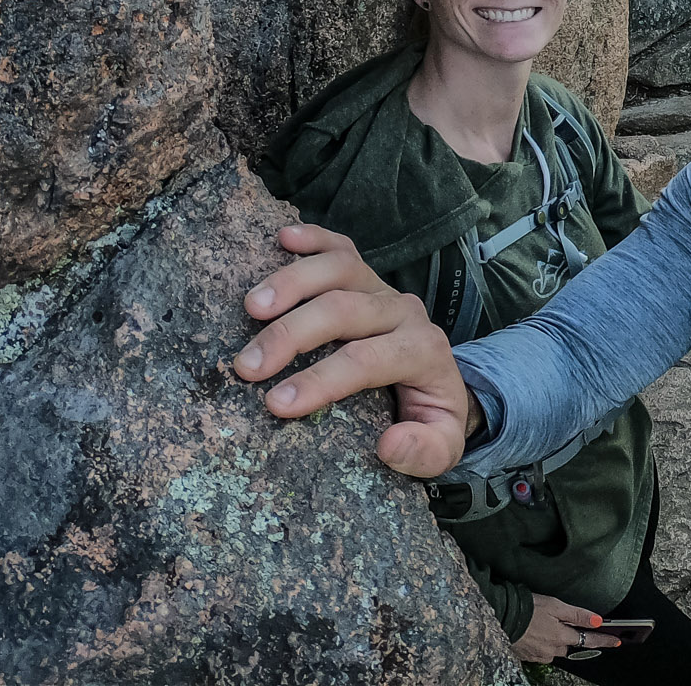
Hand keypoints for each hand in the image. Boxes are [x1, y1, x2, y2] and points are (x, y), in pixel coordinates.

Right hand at [233, 224, 478, 477]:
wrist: (443, 384)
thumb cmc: (430, 417)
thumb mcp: (443, 449)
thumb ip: (425, 453)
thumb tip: (390, 443)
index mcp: (423, 352)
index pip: (368, 359)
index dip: (322, 379)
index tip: (276, 404)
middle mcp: (404, 312)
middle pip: (346, 309)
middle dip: (293, 335)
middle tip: (246, 367)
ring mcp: (383, 288)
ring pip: (341, 269)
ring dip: (293, 282)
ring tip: (251, 307)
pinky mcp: (366, 276)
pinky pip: (341, 246)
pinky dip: (314, 238)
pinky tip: (282, 238)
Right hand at [514, 595, 618, 662]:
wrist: (501, 617)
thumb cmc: (527, 609)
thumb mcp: (556, 605)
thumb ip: (578, 615)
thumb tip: (598, 621)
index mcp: (561, 636)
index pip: (589, 640)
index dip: (603, 640)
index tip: (616, 641)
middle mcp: (552, 649)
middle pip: (570, 645)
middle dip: (571, 637)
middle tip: (563, 624)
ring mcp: (540, 654)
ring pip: (555, 649)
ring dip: (556, 639)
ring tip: (545, 624)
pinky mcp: (528, 656)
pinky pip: (542, 651)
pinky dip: (543, 642)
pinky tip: (536, 631)